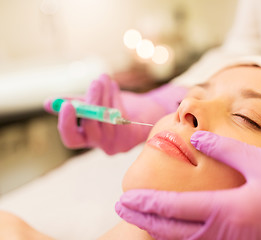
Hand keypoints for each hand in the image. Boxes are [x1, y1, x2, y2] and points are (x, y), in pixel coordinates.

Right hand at [44, 74, 166, 153]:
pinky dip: (116, 99)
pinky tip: (114, 87)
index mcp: (87, 138)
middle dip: (92, 102)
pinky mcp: (131, 138)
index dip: (66, 125)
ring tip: (104, 78)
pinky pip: (120, 116)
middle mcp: (101, 145)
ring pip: (106, 119)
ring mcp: (117, 143)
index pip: (72, 140)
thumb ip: (75, 104)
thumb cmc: (117, 107)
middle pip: (90, 128)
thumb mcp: (93, 104)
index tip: (65, 105)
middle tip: (93, 82)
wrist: (146, 111)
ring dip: (105, 95)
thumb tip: (47, 103)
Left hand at [116, 131, 260, 239]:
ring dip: (158, 229)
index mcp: (228, 210)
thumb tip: (195, 138)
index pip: (176, 207)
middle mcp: (224, 232)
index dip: (148, 202)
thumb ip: (225, 148)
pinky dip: (179, 236)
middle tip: (121, 209)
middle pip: (172, 229)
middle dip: (144, 219)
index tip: (126, 198)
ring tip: (140, 218)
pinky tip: (171, 229)